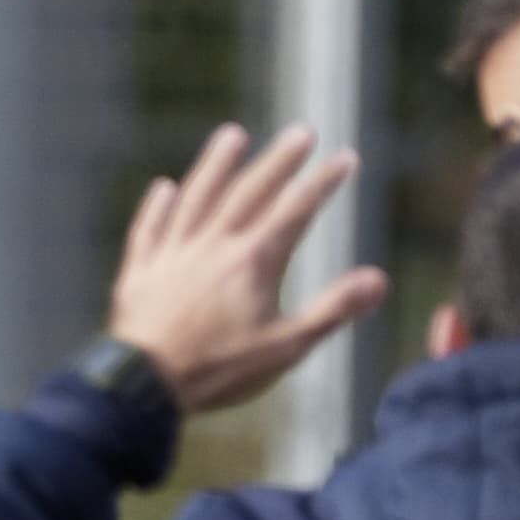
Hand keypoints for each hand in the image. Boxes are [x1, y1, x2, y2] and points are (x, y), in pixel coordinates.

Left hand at [105, 120, 393, 416]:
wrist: (145, 387)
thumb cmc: (219, 371)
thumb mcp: (286, 348)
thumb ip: (333, 310)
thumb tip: (379, 281)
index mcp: (253, 261)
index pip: (296, 210)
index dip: (323, 182)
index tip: (344, 158)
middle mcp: (213, 245)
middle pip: (250, 191)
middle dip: (279, 161)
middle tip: (301, 133)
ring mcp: (173, 255)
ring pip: (197, 198)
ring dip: (216, 165)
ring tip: (233, 135)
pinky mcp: (140, 272)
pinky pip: (149, 230)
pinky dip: (157, 208)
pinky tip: (164, 188)